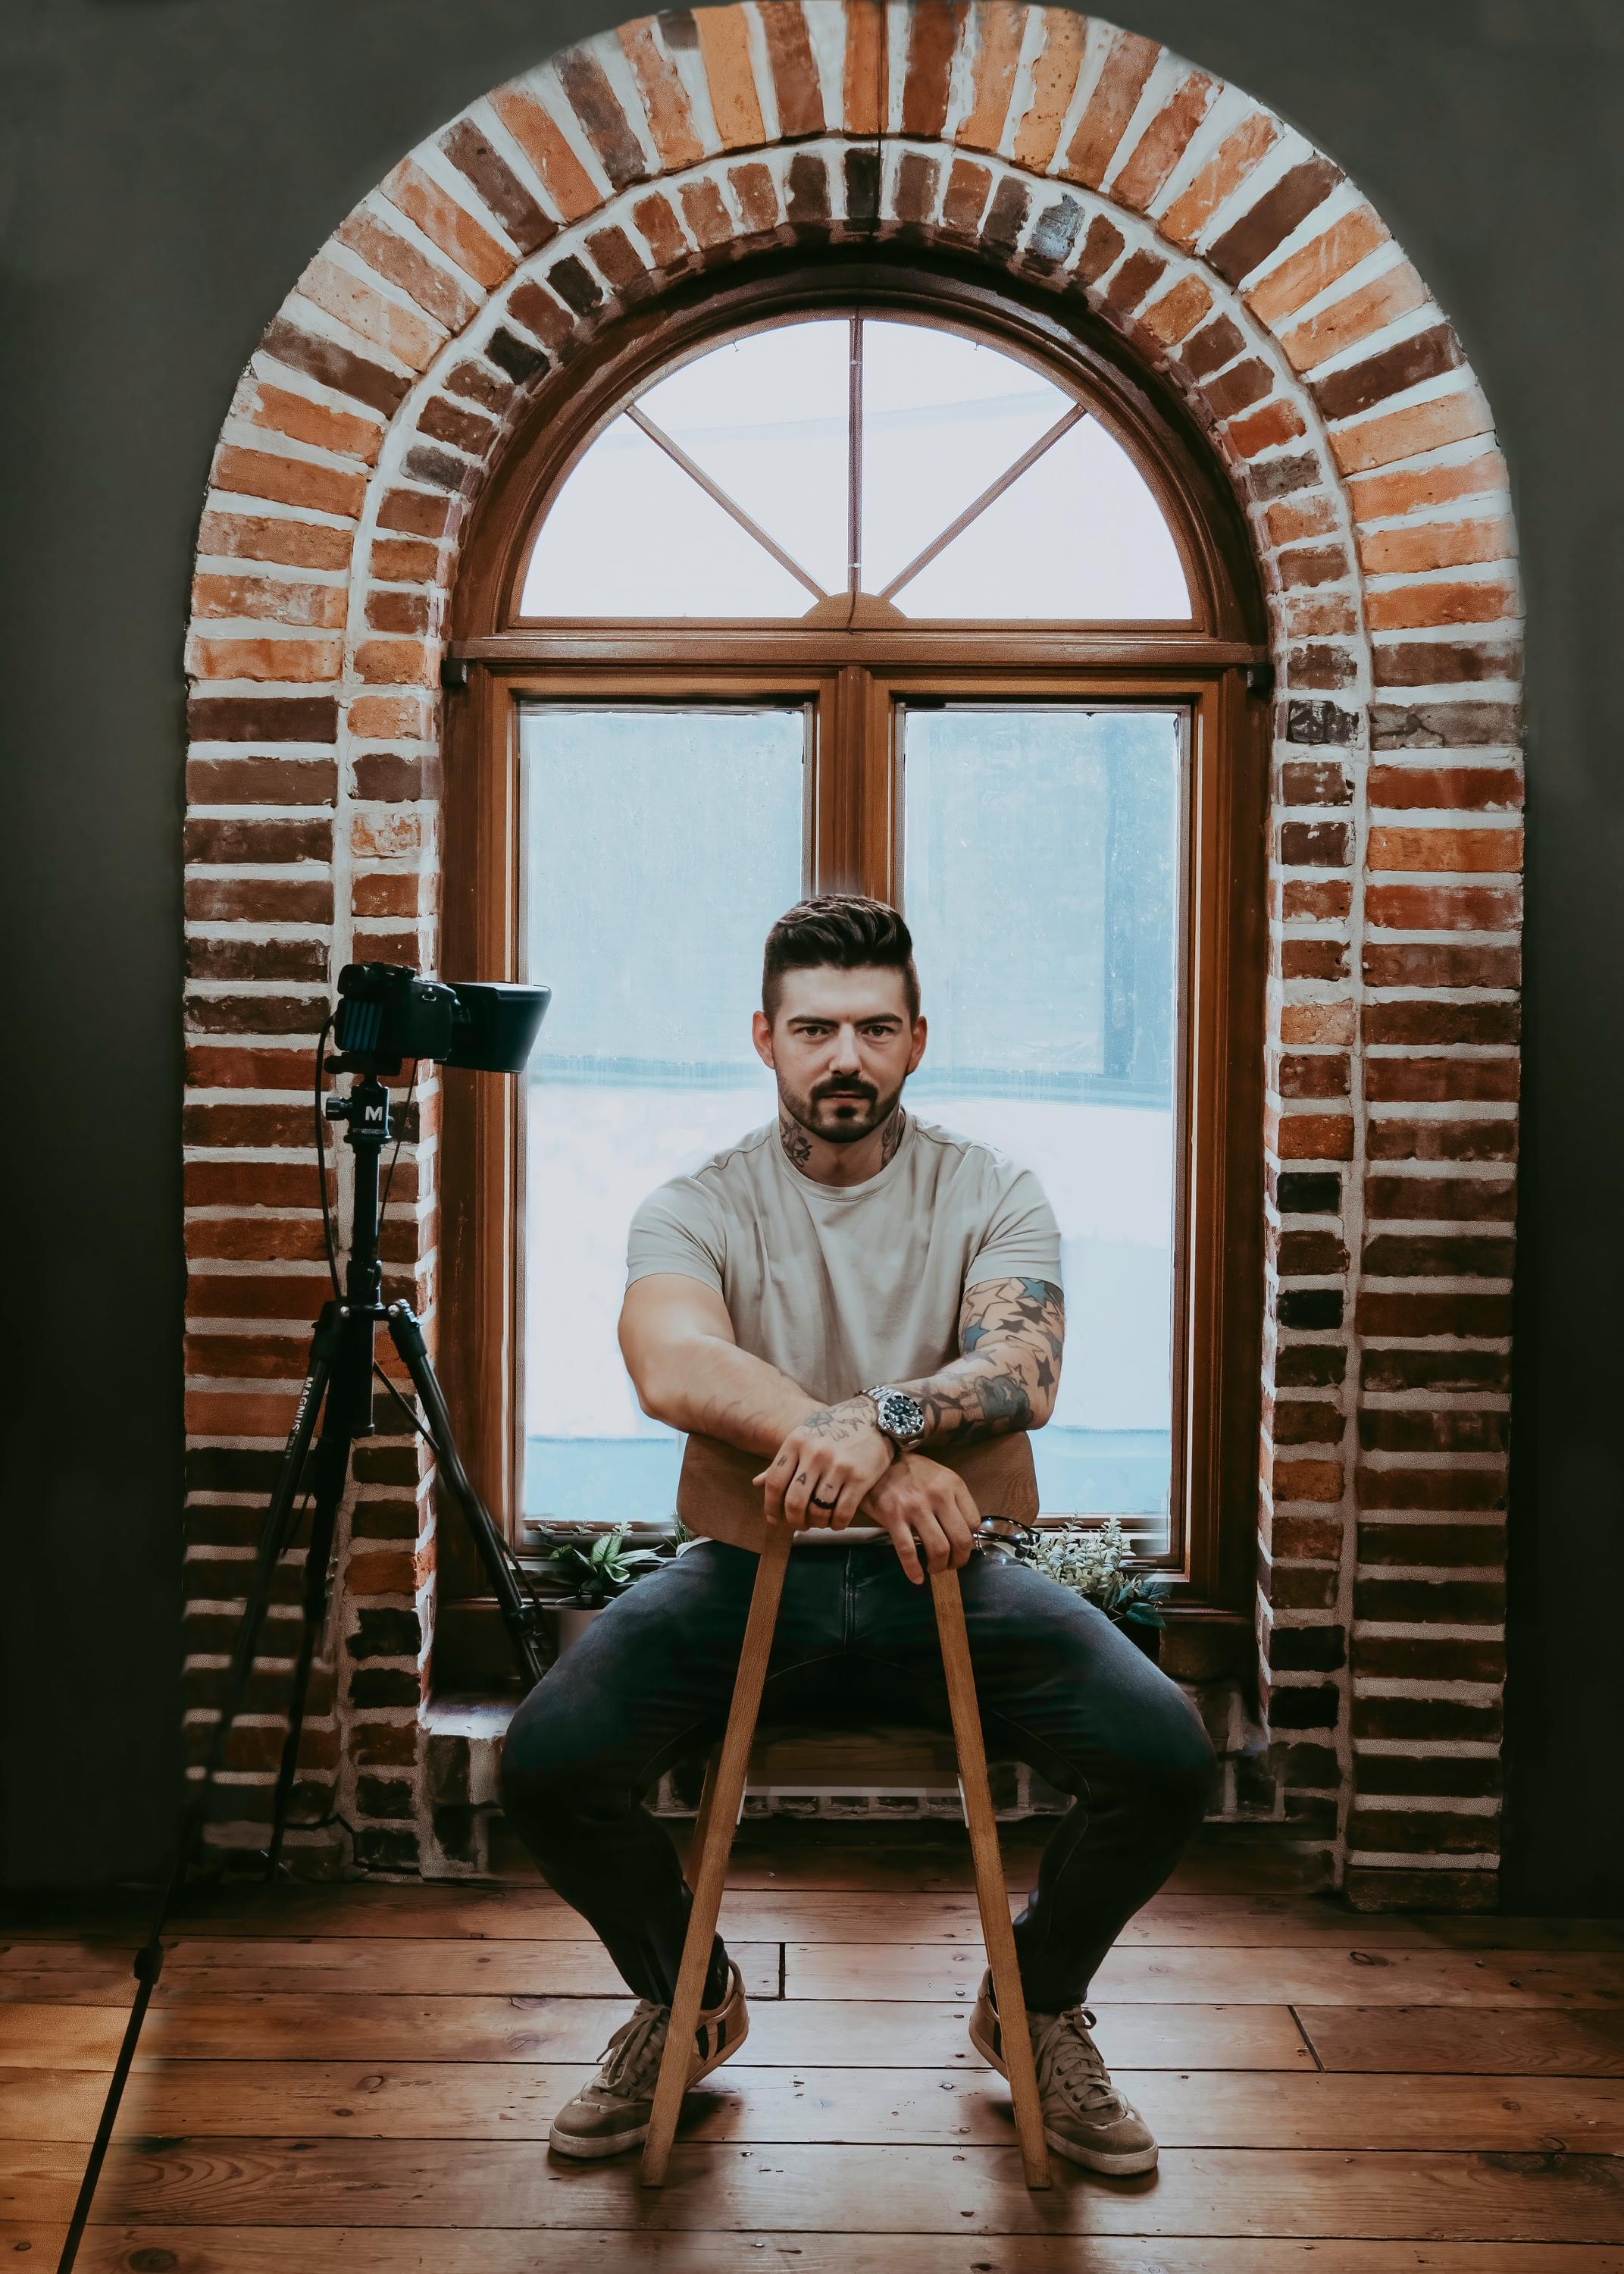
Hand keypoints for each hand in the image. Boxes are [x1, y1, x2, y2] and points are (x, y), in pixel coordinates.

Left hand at [754, 1398, 894, 1530]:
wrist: (877, 1417)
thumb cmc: (836, 1428)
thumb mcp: (806, 1436)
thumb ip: (784, 1461)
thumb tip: (757, 1483)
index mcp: (797, 1442)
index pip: (775, 1482)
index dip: (771, 1506)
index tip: (774, 1519)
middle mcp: (815, 1453)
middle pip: (794, 1501)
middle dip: (794, 1520)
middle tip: (799, 1524)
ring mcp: (838, 1466)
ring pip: (818, 1510)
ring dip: (817, 1523)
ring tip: (819, 1522)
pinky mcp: (860, 1477)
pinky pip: (842, 1513)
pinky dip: (837, 1524)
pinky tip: (837, 1521)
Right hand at [857, 1453, 979, 1585]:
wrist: (878, 1461)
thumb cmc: (911, 1471)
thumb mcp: (940, 1476)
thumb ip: (954, 1498)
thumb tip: (964, 1531)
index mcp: (953, 1485)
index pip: (974, 1523)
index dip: (970, 1541)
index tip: (962, 1546)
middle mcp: (938, 1496)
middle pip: (960, 1540)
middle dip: (959, 1560)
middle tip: (952, 1565)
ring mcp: (915, 1507)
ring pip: (939, 1548)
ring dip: (939, 1566)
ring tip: (935, 1568)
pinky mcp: (894, 1517)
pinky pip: (908, 1551)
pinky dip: (913, 1570)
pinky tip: (917, 1578)